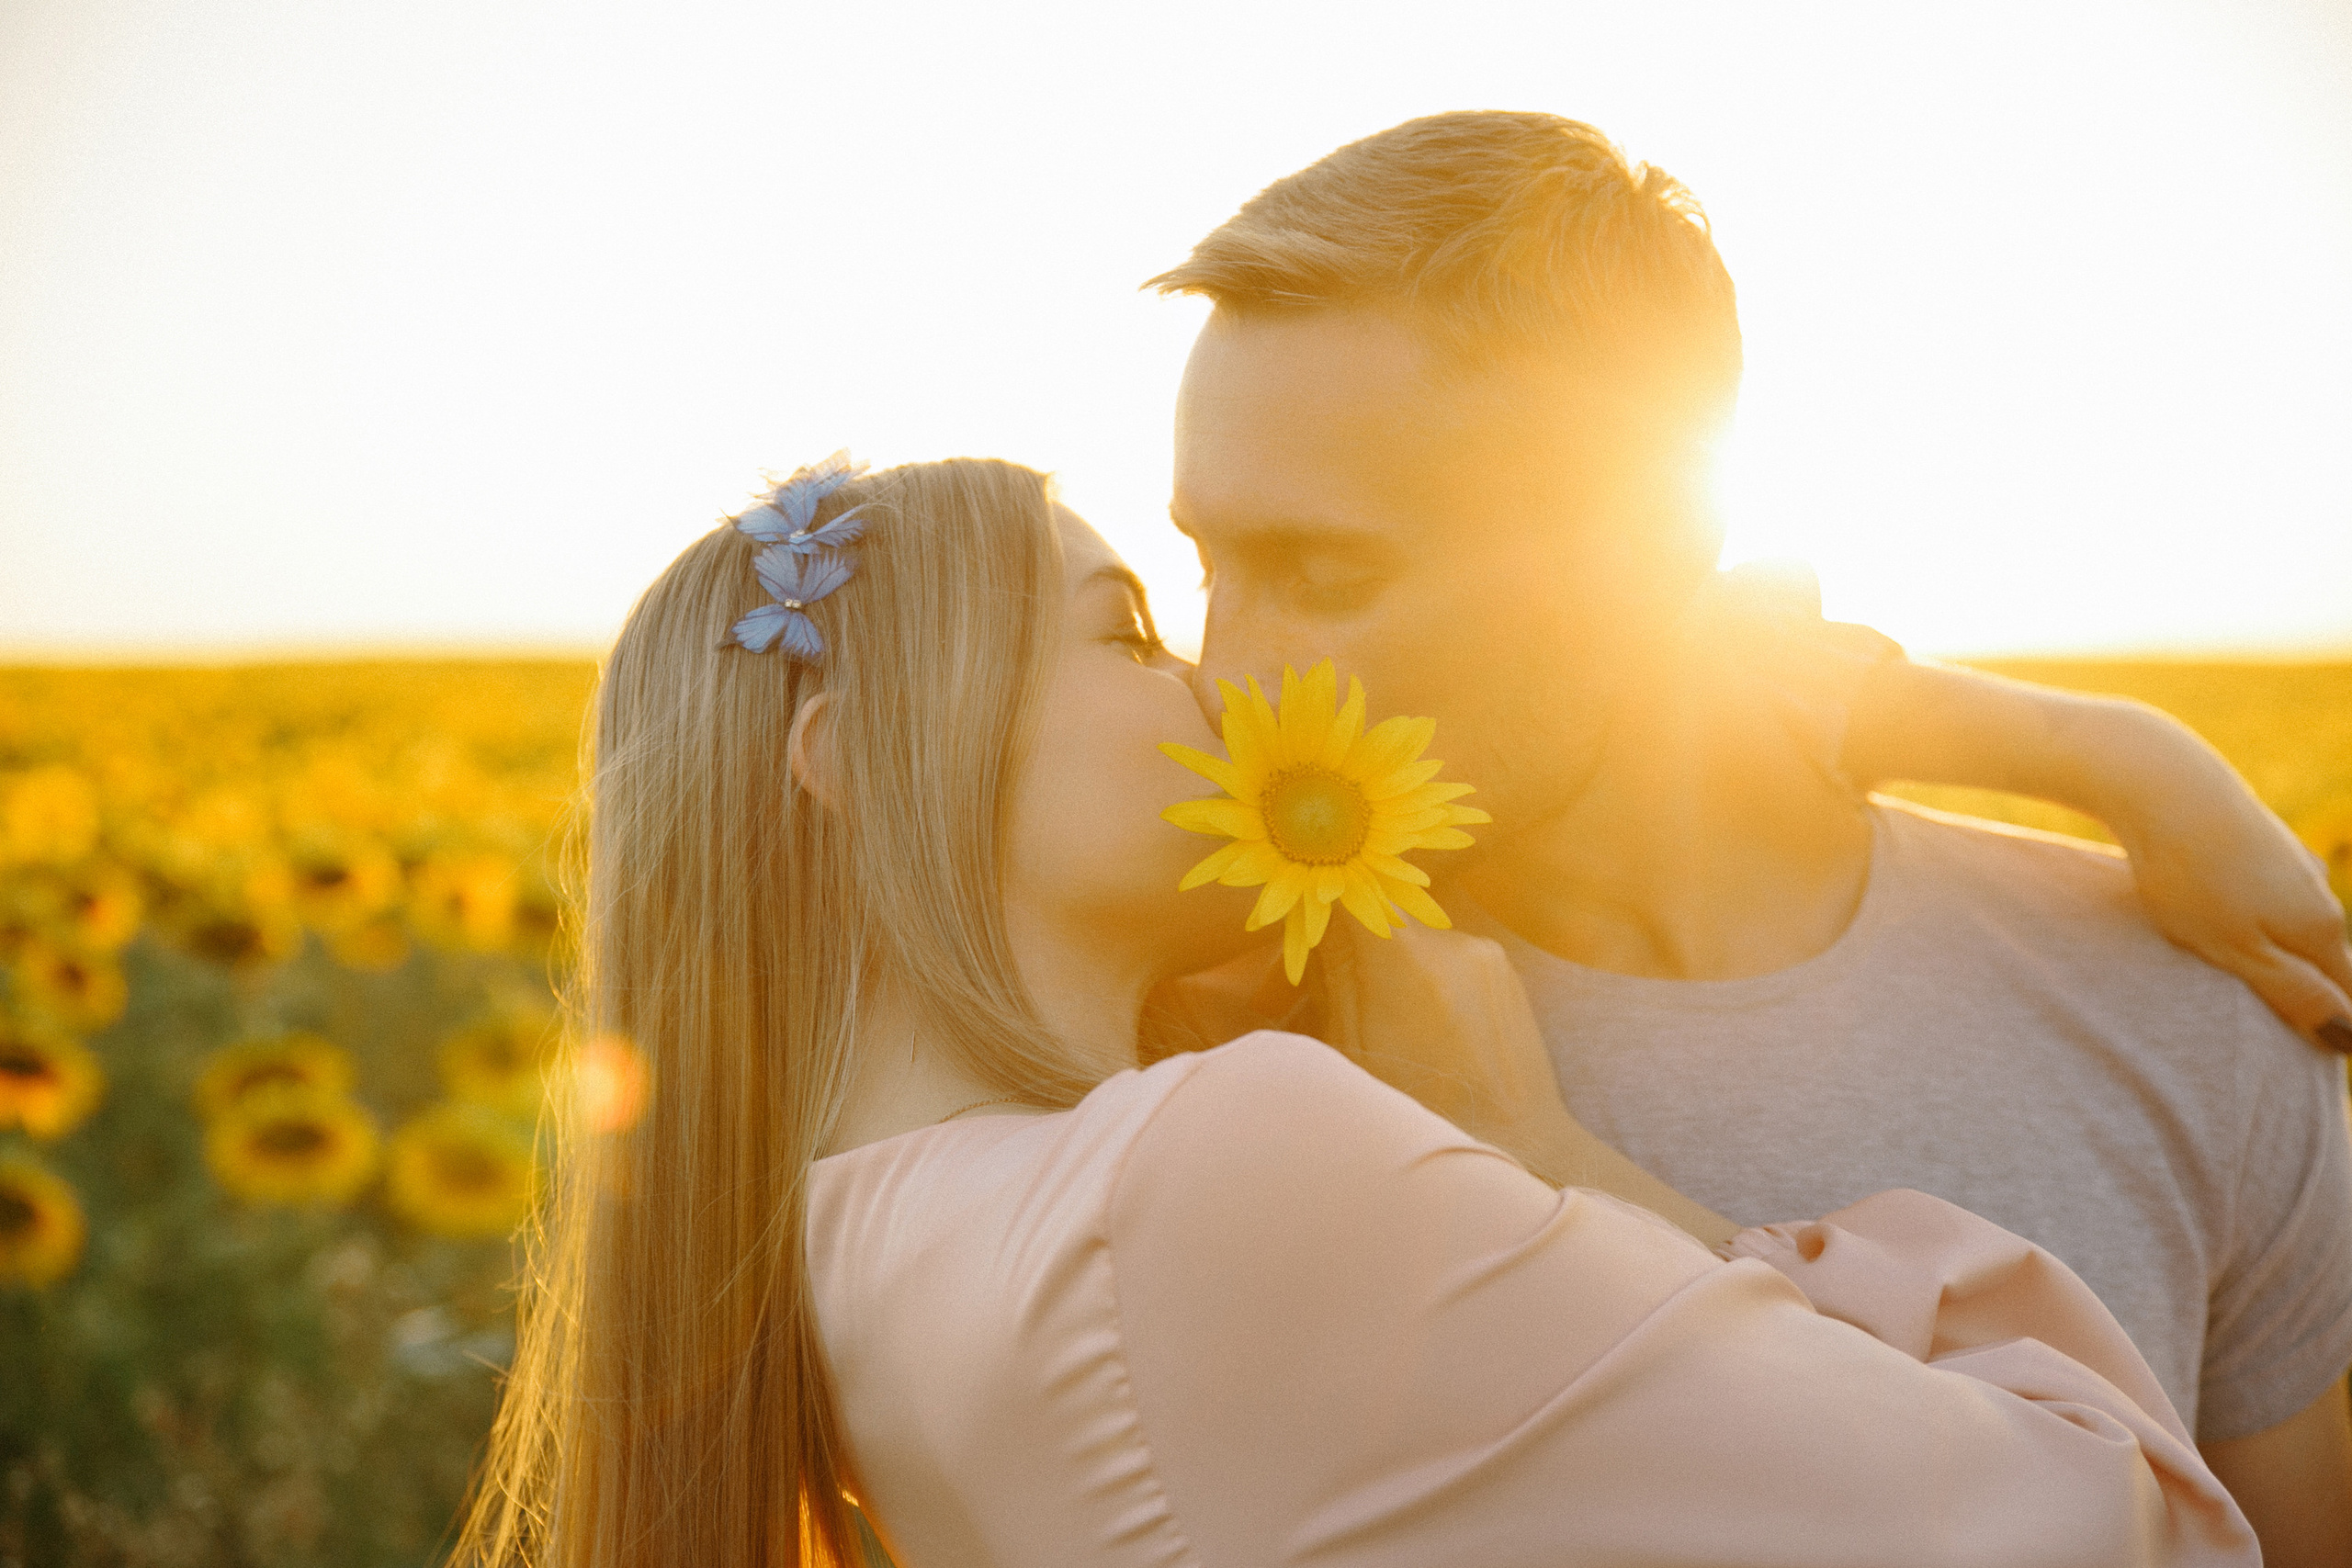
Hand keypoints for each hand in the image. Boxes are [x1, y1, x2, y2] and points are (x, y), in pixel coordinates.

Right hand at [1317, 917, 1738, 1245]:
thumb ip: (1333, 980)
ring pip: (1418, 938)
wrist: (1519, 1145)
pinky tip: (1435, 1030)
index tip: (1309, 925)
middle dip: (1360, 945)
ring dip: (1400, 965)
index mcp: (1403, 961)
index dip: (1325, 907)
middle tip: (1346, 993)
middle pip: (1384, 917)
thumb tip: (1318, 927)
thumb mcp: (1352, 1055)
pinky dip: (1433, 979)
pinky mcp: (1507, 968)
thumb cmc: (1422, 1114)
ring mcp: (1485, 953)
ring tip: (1400, 1026)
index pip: (1351, 897)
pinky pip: (1452, 955)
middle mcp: (1450, 943)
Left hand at [2110, 762, 2351, 1052]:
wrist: (2162, 784)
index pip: (2344, 991)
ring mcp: (2291, 863)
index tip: (2314, 1047)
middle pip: (2324, 958)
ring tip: (2254, 972)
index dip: (2334, 1023)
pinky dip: (2256, 913)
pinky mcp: (2258, 842)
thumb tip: (2345, 1034)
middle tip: (2289, 1022)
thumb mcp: (2235, 948)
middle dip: (2311, 989)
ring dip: (2282, 949)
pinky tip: (2228, 913)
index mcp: (2320, 927)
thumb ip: (2290, 991)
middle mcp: (2317, 893)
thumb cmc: (2189, 876)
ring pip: (2295, 922)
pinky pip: (2267, 893)